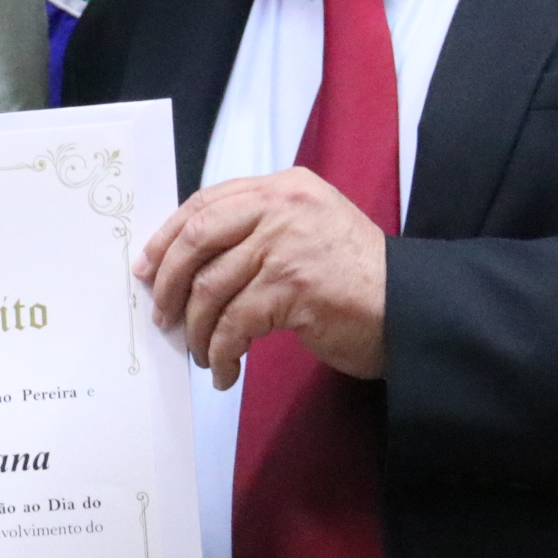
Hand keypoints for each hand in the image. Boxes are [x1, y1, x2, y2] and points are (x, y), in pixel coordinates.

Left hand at [140, 168, 386, 389]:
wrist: (410, 309)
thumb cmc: (353, 277)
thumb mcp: (305, 231)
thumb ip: (255, 231)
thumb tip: (184, 263)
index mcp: (283, 187)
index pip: (205, 204)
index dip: (167, 237)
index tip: (147, 268)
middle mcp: (283, 206)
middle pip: (197, 239)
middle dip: (169, 283)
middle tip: (162, 316)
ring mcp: (287, 244)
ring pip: (211, 288)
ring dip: (196, 330)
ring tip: (201, 353)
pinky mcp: (293, 287)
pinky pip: (234, 324)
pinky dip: (221, 352)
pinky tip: (225, 370)